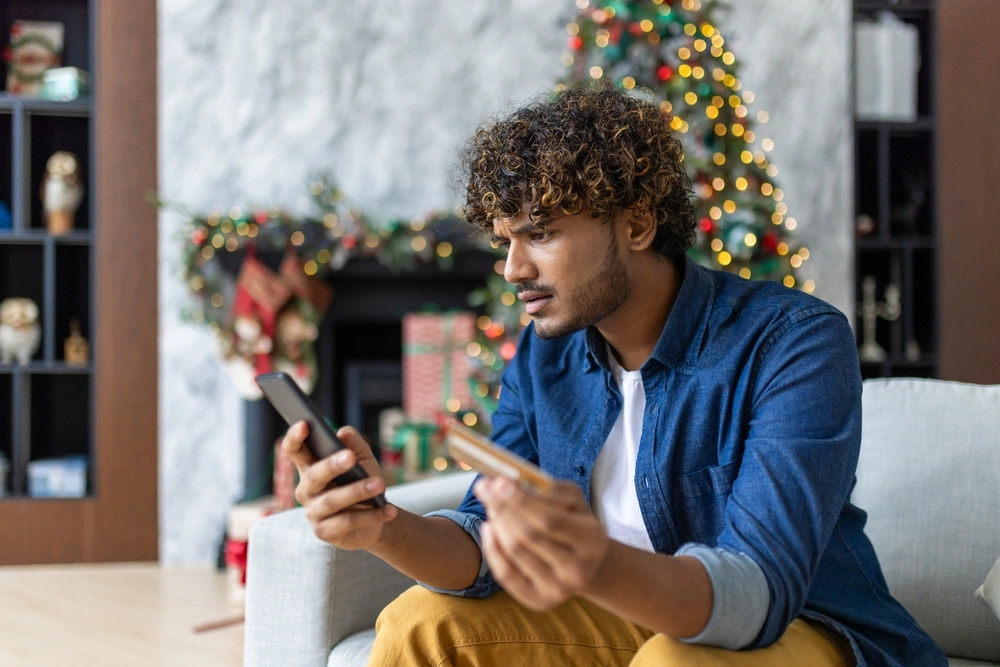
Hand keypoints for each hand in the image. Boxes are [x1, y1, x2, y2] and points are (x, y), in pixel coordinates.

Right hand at [283, 422, 395, 549]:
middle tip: (350, 457)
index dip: (295, 438)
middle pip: (314, 475)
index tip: (304, 424)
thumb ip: (355, 445)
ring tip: (379, 484)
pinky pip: (347, 522)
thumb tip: (344, 432)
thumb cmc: (363, 482)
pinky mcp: (325, 532)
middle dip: (332, 466)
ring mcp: (314, 513)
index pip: (295, 450)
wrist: (376, 518)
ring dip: (357, 491)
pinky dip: (371, 516)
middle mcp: (306, 490)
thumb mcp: (364, 461)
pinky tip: (389, 510)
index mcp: (310, 467)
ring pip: (332, 501)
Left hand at [474, 477, 608, 612]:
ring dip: (497, 523)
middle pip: (528, 536)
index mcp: (593, 541)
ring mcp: (558, 590)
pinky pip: (505, 573)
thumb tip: (511, 482)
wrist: (585, 564)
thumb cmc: (574, 522)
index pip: (549, 520)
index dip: (521, 501)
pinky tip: (489, 527)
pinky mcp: (539, 602)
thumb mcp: (574, 502)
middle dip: (502, 508)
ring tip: (492, 504)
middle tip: (484, 487)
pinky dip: (492, 547)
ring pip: (514, 551)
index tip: (498, 482)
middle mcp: (578, 571)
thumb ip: (550, 489)